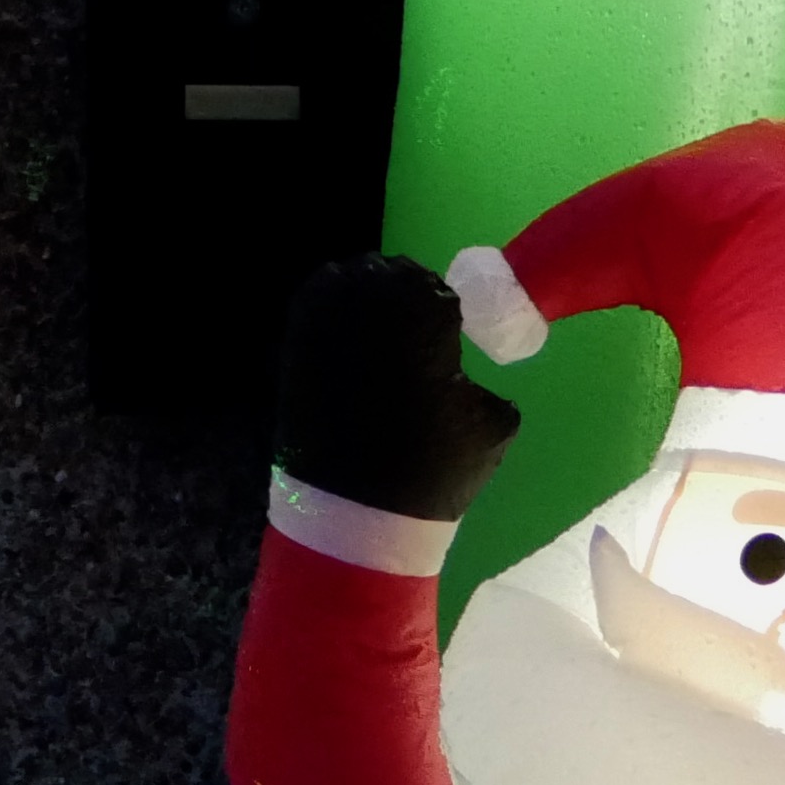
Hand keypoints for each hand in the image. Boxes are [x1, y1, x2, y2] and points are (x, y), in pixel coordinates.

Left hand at [279, 255, 520, 524]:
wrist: (357, 511)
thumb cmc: (434, 468)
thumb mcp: (493, 423)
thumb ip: (483, 380)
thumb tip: (464, 372)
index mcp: (420, 319)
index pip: (433, 286)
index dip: (442, 304)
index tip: (448, 326)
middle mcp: (365, 310)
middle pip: (384, 273)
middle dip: (401, 291)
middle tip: (413, 322)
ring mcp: (320, 327)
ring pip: (341, 281)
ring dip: (362, 295)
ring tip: (378, 330)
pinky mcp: (292, 351)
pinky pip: (311, 309)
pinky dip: (330, 314)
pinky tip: (347, 342)